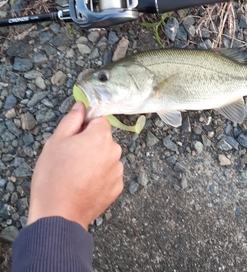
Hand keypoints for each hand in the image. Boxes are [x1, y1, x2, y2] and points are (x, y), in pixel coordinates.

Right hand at [27, 102, 123, 229]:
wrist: (58, 215)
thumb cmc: (54, 176)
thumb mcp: (56, 141)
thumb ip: (72, 119)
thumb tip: (81, 106)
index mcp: (101, 136)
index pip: (99, 120)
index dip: (85, 126)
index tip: (73, 137)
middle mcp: (115, 151)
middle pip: (103, 139)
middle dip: (90, 144)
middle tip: (70, 158)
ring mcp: (117, 171)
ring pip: (106, 157)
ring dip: (95, 161)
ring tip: (75, 174)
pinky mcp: (117, 188)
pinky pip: (108, 175)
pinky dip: (99, 177)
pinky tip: (83, 185)